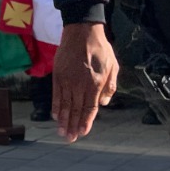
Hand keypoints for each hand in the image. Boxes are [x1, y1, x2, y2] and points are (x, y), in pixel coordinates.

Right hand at [52, 21, 118, 141]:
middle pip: (76, 110)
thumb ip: (110, 86)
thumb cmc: (100, 49)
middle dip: (73, 125)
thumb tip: (104, 104)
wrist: (82, 32)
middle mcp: (80, 84)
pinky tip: (56, 115)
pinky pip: (56, 94)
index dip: (86, 122)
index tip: (82, 132)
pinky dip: (56, 106)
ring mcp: (67, 80)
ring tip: (62, 132)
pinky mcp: (58, 75)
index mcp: (96, 83)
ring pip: (65, 105)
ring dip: (63, 120)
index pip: (90, 108)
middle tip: (69, 138)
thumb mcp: (113, 66)